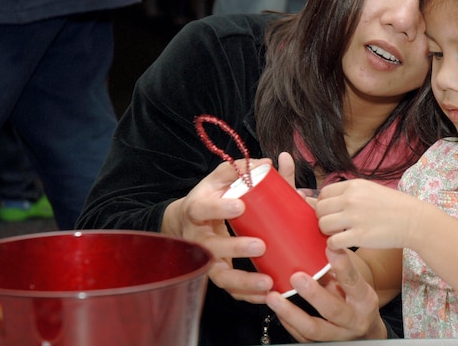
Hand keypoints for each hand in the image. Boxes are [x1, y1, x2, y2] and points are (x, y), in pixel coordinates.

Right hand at [162, 158, 274, 303]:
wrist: (187, 223)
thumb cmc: (210, 198)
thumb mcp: (219, 180)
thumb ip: (242, 169)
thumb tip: (270, 162)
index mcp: (197, 210)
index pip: (202, 209)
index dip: (218, 209)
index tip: (239, 206)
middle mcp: (198, 238)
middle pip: (211, 248)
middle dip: (234, 248)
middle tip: (260, 245)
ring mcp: (206, 260)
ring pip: (220, 276)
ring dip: (244, 281)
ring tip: (268, 282)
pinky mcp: (217, 274)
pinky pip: (230, 290)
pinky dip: (248, 295)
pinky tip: (268, 294)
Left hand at [265, 248, 387, 341]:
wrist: (366, 331)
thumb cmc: (356, 300)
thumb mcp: (355, 284)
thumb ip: (339, 268)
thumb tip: (319, 239)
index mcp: (364, 299)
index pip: (354, 281)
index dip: (342, 266)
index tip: (330, 247)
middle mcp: (354, 320)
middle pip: (333, 309)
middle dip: (313, 294)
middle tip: (296, 276)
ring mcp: (338, 335)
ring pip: (313, 329)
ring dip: (291, 312)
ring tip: (273, 297)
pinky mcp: (324, 344)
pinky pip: (303, 337)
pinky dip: (288, 323)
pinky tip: (277, 310)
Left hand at [316, 179, 417, 249]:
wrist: (415, 220)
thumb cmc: (393, 206)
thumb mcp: (369, 190)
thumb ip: (347, 194)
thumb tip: (317, 199)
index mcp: (353, 185)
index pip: (323, 194)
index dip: (324, 205)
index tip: (333, 213)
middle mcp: (351, 199)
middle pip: (320, 210)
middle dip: (324, 219)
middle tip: (336, 226)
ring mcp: (354, 217)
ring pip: (323, 225)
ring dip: (328, 232)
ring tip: (340, 234)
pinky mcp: (359, 236)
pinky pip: (333, 242)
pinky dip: (335, 245)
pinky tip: (345, 244)